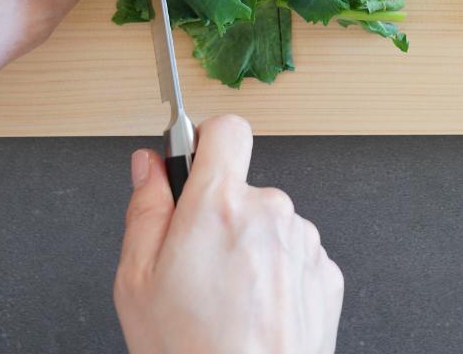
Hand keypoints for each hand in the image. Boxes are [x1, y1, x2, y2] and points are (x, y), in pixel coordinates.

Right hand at [115, 115, 343, 353]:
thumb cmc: (190, 351)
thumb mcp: (136, 281)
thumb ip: (145, 208)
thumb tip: (148, 163)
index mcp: (219, 204)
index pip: (226, 129)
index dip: (207, 142)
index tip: (194, 166)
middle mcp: (270, 210)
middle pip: (243, 189)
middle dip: (220, 216)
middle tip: (197, 269)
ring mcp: (303, 240)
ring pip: (270, 225)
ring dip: (251, 249)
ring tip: (228, 303)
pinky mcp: (325, 271)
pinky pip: (295, 256)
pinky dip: (277, 276)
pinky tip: (256, 313)